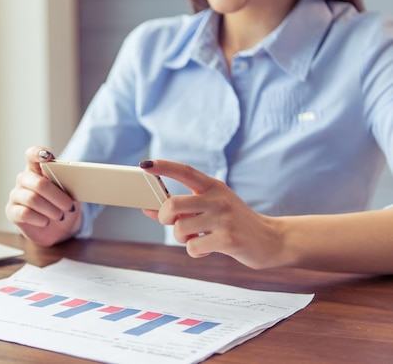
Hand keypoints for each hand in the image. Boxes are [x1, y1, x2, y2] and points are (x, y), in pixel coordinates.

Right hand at [5, 146, 81, 245]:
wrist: (58, 229)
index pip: (32, 155)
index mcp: (37, 169)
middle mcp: (24, 179)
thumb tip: (74, 180)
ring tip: (60, 216)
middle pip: (39, 183)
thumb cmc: (63, 206)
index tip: (48, 156)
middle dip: (57, 196)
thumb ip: (67, 184)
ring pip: (33, 199)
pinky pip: (25, 213)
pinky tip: (46, 222)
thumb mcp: (69, 194)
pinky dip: (40, 219)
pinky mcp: (12, 211)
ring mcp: (16, 195)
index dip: (38, 153)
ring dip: (51, 209)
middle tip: (69, 206)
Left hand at [140, 160, 283, 268]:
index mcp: (213, 186)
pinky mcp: (228, 239)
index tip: (145, 164)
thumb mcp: (210, 209)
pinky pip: (192, 247)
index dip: (164, 166)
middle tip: (172, 222)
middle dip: (165, 217)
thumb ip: (181, 209)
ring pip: (180, 229)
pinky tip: (209, 248)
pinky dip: (195, 251)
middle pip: (173, 204)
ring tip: (198, 237)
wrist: (271, 240)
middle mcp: (218, 199)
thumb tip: (148, 208)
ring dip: (182, 238)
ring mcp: (224, 218)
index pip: (185, 171)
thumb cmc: (234, 223)